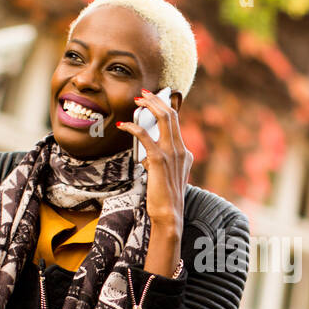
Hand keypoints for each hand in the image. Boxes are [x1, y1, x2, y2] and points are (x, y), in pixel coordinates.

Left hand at [116, 89, 190, 274]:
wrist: (169, 215)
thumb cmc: (165, 198)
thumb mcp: (165, 176)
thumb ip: (159, 161)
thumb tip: (145, 153)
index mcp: (184, 153)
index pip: (176, 123)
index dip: (164, 107)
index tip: (152, 99)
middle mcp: (181, 150)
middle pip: (172, 115)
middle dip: (157, 100)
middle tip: (143, 94)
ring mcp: (172, 154)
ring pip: (164, 119)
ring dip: (149, 106)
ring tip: (136, 101)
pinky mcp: (159, 161)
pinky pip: (146, 137)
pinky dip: (134, 127)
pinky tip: (124, 125)